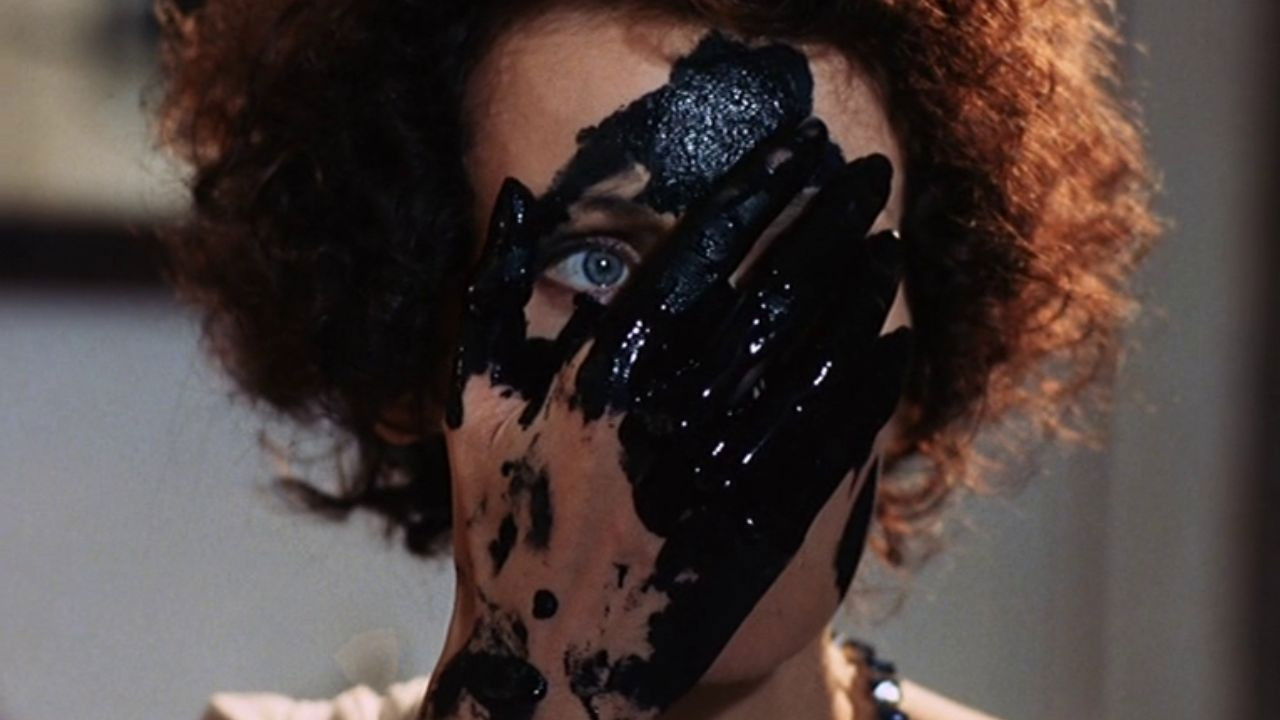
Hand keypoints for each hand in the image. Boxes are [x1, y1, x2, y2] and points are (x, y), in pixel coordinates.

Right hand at [428, 119, 912, 719]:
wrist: (551, 657)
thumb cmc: (503, 522)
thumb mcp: (471, 400)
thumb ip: (493, 290)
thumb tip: (519, 192)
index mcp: (603, 372)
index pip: (697, 256)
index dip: (754, 194)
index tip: (796, 149)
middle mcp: (672, 413)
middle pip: (771, 293)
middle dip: (826, 222)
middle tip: (867, 174)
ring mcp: (724, 473)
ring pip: (812, 360)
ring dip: (859, 294)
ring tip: (890, 243)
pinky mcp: (764, 527)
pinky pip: (832, 443)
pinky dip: (869, 389)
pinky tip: (895, 346)